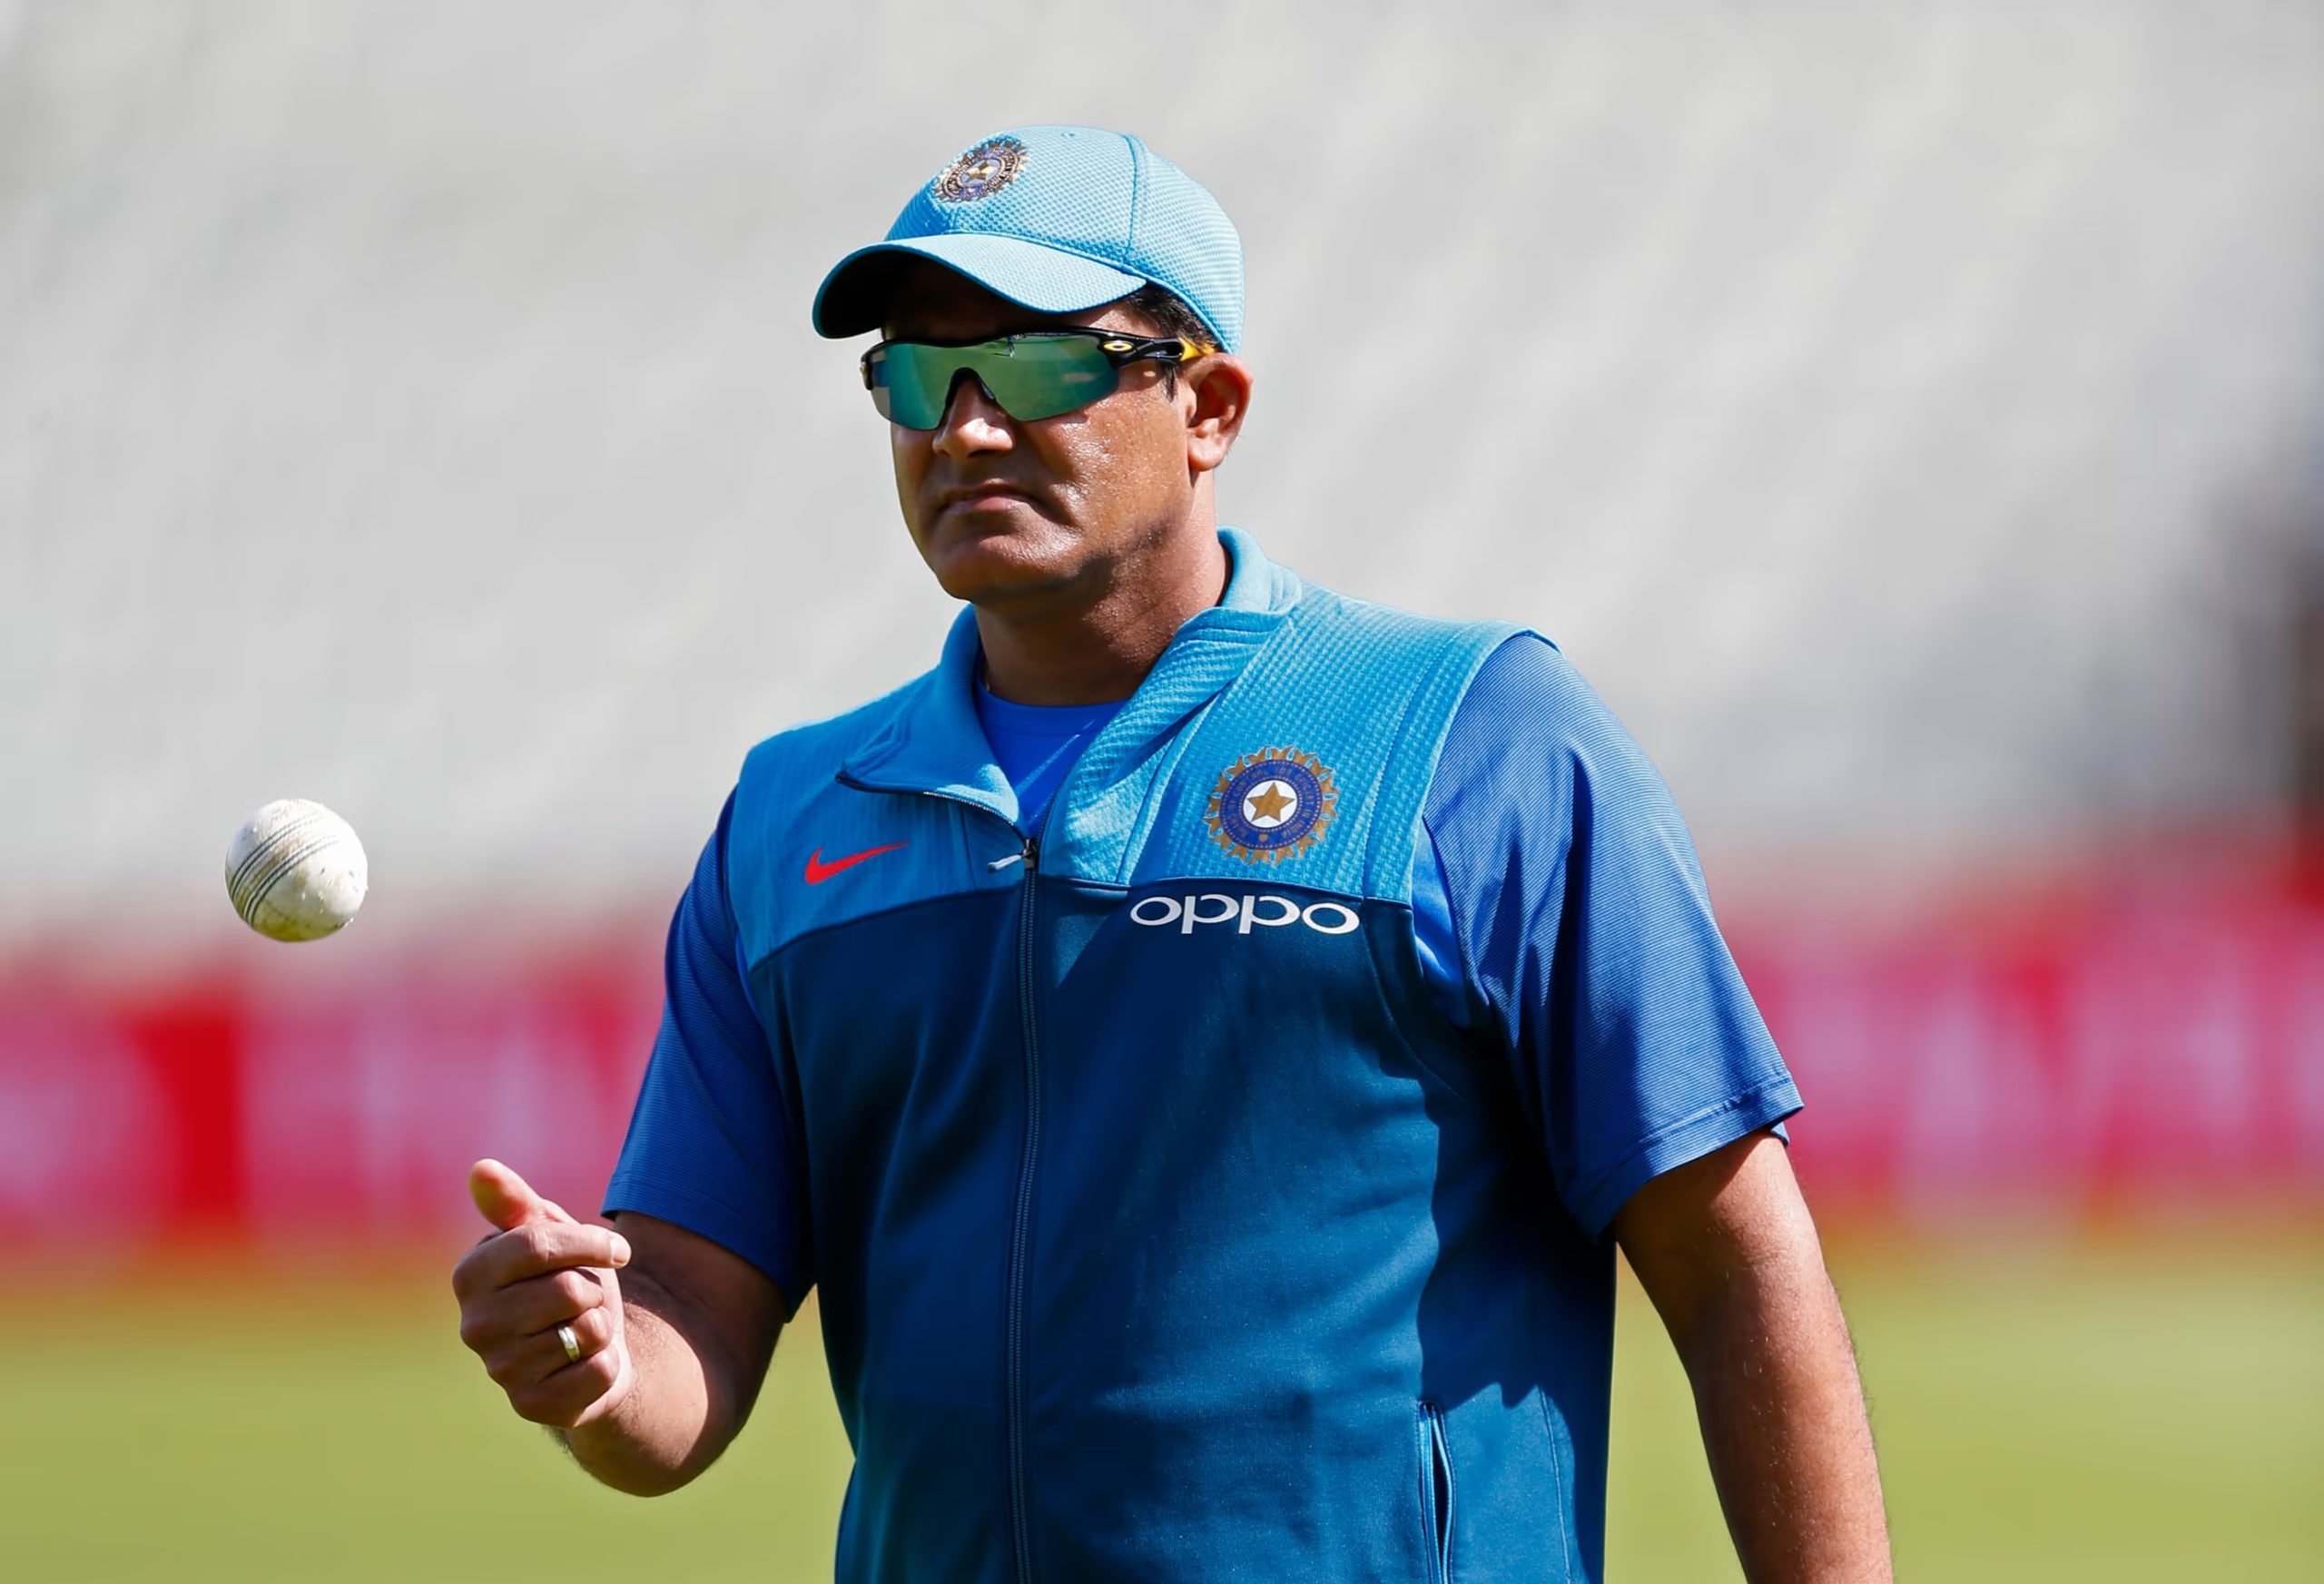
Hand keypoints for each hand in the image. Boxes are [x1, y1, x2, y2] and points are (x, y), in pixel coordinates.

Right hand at [452, 1158, 636, 1428]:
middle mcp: (474, 1326)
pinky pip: (598, 1371)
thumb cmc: (568, 1280)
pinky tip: (586, 1363)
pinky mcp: (532, 1406)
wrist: (592, 1348)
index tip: (619, 1249)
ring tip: (581, 1328)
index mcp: (471, 1274)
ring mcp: (499, 1370)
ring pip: (587, 1329)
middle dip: (595, 1288)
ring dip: (602, 1324)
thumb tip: (481, 1169)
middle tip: (584, 1299)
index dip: (590, 1243)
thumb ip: (516, 1202)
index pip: (536, 1244)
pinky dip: (607, 1363)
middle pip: (568, 1290)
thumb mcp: (550, 1233)